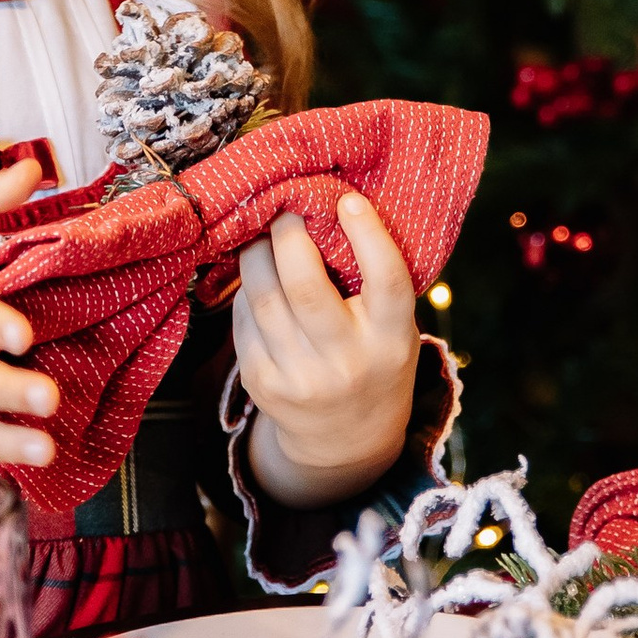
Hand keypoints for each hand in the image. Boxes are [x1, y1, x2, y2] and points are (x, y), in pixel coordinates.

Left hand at [234, 191, 419, 503]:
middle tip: (286, 212)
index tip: (348, 199)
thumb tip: (328, 207)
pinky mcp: (263, 384)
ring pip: (263, 298)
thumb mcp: (393, 329)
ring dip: (256, 254)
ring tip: (263, 236)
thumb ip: (372, 282)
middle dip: (288, 236)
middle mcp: (347, 362)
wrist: (347, 438)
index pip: (387, 281)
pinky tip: (255, 278)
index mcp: (392, 341)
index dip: (368, 234)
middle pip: (306, 286)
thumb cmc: (373, 358)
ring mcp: (301, 377)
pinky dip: (245, 289)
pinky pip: (244, 319)